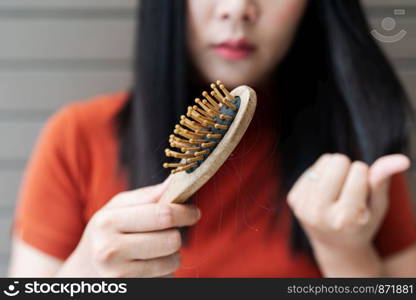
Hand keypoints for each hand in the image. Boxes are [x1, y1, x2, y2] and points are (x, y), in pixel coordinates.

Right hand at [57, 177, 200, 276]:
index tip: (193, 212)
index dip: (185, 212)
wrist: (84, 272)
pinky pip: (167, 279)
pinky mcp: (131, 291)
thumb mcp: (117, 208)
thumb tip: (175, 181)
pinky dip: (165, 271)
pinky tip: (148, 266)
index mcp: (107, 222)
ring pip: (173, 261)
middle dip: (176, 234)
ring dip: (172, 254)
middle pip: (171, 240)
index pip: (162, 215)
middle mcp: (109, 250)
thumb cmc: (106, 232)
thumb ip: (147, 195)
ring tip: (155, 250)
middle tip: (169, 231)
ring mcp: (119, 276)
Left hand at [287, 153, 409, 251]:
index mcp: (345, 218)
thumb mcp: (377, 206)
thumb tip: (402, 159)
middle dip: (348, 168)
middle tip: (348, 189)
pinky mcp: (293, 199)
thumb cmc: (362, 224)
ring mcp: (303, 207)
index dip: (365, 175)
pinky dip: (321, 176)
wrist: (335, 247)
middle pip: (338, 161)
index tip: (362, 192)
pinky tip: (324, 194)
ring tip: (337, 192)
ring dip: (334, 170)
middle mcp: (320, 213)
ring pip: (324, 161)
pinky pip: (311, 168)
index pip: (359, 170)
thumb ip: (384, 181)